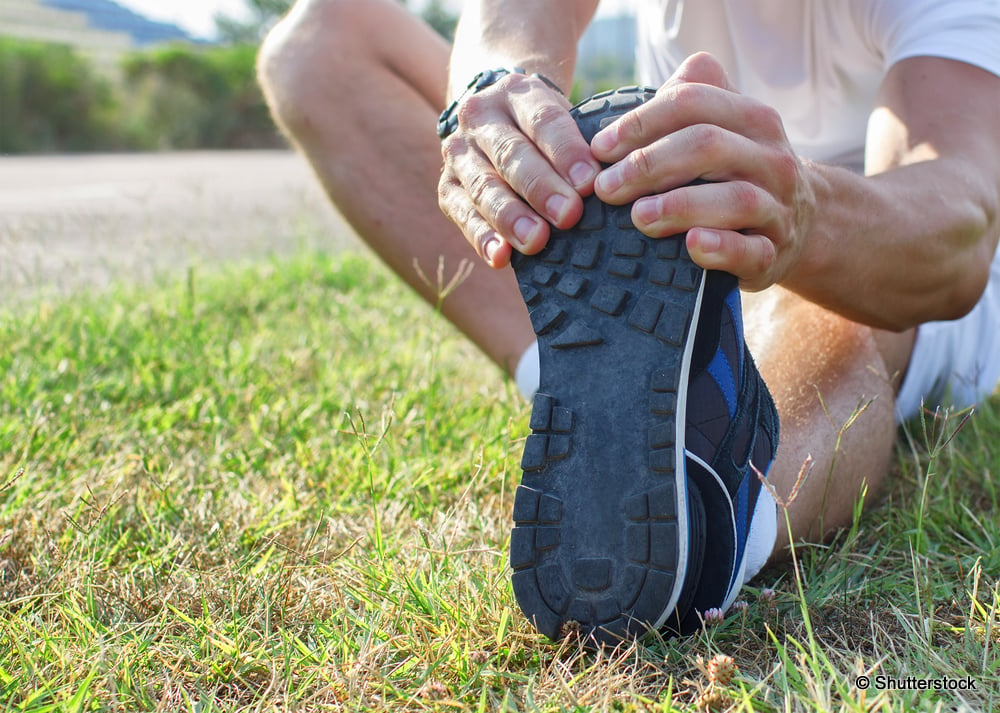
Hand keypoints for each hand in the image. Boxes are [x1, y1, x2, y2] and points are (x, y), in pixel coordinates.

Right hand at [437, 72, 601, 267]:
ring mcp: (458, 153)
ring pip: (484, 186)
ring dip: (511, 217)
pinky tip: (500, 257)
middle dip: (541, 187)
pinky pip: (463, 214)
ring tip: (536, 240)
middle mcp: (480, 118)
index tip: (589, 182)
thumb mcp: (561, 117)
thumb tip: (610, 185)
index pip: (543, 120)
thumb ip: (579, 146)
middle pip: (511, 154)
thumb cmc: (541, 128)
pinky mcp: (446, 187)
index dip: (566, 152)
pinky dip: (482, 237)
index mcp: (515, 93)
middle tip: (568, 215)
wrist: (492, 117)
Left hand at [591, 52, 815, 290]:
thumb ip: (687, 100)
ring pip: (735, 199)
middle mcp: (771, 157)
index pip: (692, 101)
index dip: (639, 122)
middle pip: (707, 145)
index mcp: (752, 118)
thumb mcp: (724, 127)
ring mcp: (777, 206)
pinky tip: (692, 245)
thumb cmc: (737, 172)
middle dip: (648, 164)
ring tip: (638, 217)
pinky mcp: (773, 252)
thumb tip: (621, 110)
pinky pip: (752, 251)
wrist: (802, 224)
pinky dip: (722, 248)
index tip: (598, 149)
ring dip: (680, 206)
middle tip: (605, 188)